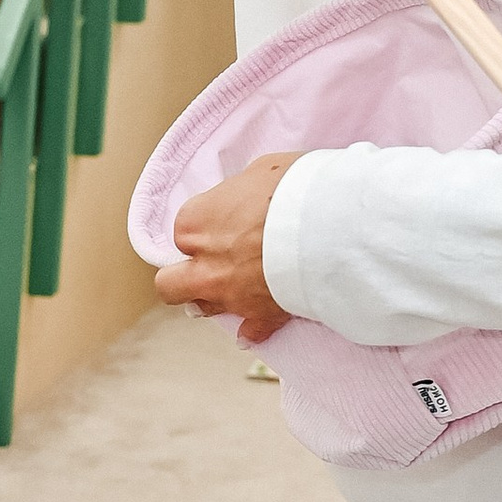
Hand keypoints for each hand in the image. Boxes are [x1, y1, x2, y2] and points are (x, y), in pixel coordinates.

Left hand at [154, 151, 298, 342]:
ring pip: (202, 308)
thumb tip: (243, 200)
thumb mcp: (260, 171)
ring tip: (233, 289)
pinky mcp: (259, 314)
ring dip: (212, 300)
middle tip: (205, 267)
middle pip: (170, 282)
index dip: (203, 229)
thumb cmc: (295, 189)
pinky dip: (252, 329)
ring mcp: (229, 293)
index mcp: (196, 223)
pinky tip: (254, 327)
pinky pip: (248, 331)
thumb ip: (238, 193)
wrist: (330, 225)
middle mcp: (204, 263)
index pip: (182, 231)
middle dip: (182, 276)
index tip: (223, 225)